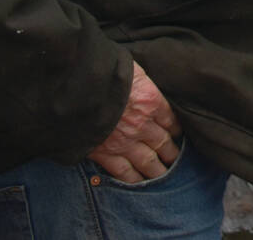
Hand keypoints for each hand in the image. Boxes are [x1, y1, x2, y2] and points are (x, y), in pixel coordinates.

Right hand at [87, 62, 182, 181]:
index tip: (177, 135)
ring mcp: (125, 142)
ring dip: (158, 170)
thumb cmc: (103, 73)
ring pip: (148, 161)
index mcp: (151, 101)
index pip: (171, 120)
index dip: (176, 129)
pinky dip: (133, 179)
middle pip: (164, 143)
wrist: (74, 89)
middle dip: (171, 153)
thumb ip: (141, 81)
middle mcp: (142, 124)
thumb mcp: (131, 69)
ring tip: (163, 174)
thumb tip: (144, 85)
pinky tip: (139, 182)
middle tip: (175, 158)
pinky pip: (124, 171)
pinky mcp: (106, 154)